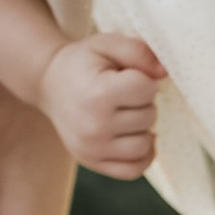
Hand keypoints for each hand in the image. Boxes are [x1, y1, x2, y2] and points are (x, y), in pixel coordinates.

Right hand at [38, 30, 165, 176]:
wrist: (49, 83)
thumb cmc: (83, 63)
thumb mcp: (107, 44)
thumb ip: (139, 52)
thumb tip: (165, 72)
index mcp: (97, 94)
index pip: (147, 89)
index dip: (142, 78)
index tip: (124, 75)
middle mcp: (93, 127)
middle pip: (148, 117)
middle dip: (142, 102)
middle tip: (121, 93)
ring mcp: (92, 149)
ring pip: (145, 145)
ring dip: (142, 127)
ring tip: (125, 112)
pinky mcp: (92, 162)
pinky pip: (134, 169)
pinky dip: (142, 155)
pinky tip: (135, 136)